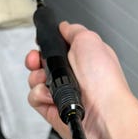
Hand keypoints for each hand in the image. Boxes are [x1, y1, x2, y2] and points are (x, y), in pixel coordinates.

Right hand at [26, 22, 131, 138]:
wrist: (103, 111)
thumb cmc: (103, 79)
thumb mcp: (89, 40)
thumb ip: (73, 30)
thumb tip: (64, 27)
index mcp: (81, 59)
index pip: (56, 49)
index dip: (47, 45)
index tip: (42, 44)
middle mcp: (71, 76)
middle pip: (41, 63)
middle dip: (35, 59)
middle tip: (38, 61)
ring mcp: (61, 93)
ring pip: (35, 80)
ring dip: (37, 77)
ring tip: (50, 81)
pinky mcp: (52, 109)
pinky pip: (34, 97)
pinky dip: (39, 94)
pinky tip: (51, 96)